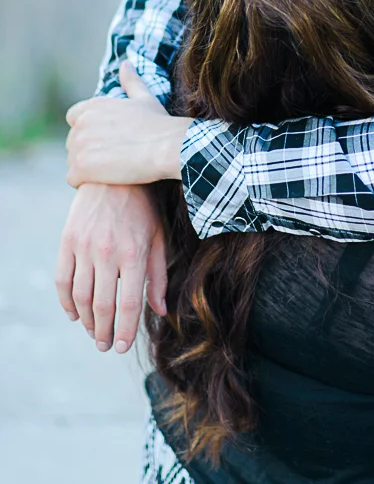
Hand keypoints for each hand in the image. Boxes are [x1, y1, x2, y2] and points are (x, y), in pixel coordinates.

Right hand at [55, 182, 167, 352]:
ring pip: (80, 297)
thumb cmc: (142, 208)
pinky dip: (66, 302)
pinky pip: (62, 280)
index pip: (127, 304)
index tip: (121, 347)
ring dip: (85, 321)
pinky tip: (74, 314)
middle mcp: (107, 253)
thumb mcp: (158, 238)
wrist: (113, 175)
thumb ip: (158, 276)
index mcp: (133, 254)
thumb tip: (161, 311)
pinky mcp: (67, 242)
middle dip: (103, 332)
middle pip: (102, 306)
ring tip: (92, 332)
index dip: (124, 330)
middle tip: (104, 346)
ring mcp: (84, 247)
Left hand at [66, 63, 190, 185]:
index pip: (73, 118)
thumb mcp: (144, 98)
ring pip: (72, 162)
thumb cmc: (158, 124)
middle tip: (113, 157)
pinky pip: (72, 179)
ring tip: (111, 170)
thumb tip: (126, 63)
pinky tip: (105, 180)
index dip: (87, 129)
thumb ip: (131, 81)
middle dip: (87, 150)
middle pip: (72, 142)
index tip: (106, 139)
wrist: (166, 147)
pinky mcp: (80, 168)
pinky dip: (84, 182)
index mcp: (92, 106)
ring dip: (87, 168)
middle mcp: (81, 123)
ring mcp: (79, 146)